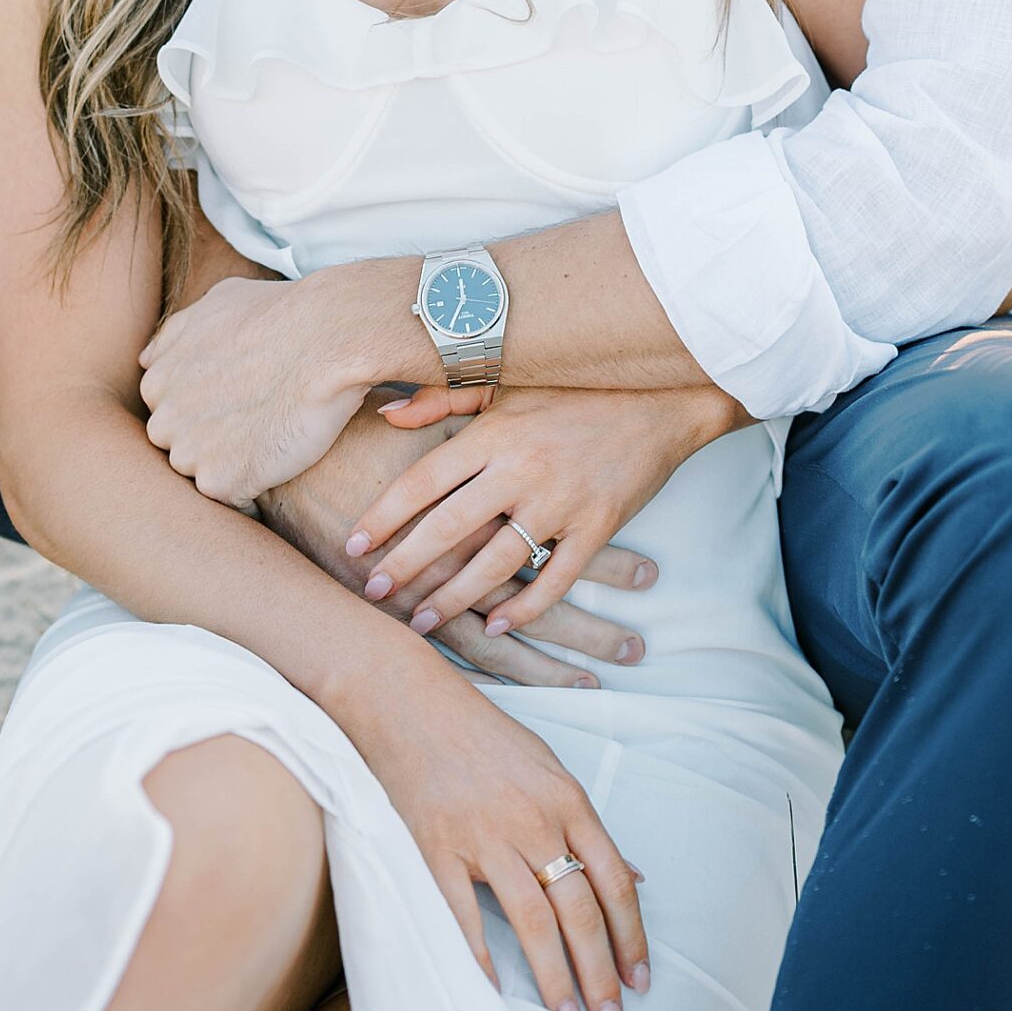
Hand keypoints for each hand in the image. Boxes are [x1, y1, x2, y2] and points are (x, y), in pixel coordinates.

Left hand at [138, 274, 369, 502]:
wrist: (326, 338)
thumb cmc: (281, 314)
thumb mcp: (216, 303)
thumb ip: (174, 335)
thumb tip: (146, 358)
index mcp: (158, 381)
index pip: (170, 411)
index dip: (208, 407)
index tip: (240, 399)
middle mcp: (164, 418)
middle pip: (181, 446)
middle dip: (211, 440)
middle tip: (258, 421)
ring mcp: (190, 453)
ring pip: (202, 474)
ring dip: (230, 465)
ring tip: (270, 439)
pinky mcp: (221, 481)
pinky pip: (231, 499)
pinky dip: (252, 490)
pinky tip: (278, 462)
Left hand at [260, 401, 658, 687]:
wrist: (659, 398)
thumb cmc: (575, 388)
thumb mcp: (508, 384)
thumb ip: (444, 399)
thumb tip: (387, 414)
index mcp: (495, 432)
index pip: (424, 481)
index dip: (383, 517)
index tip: (352, 546)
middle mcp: (523, 468)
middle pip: (449, 527)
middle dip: (405, 566)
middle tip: (372, 594)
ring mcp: (562, 501)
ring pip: (497, 563)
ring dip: (454, 599)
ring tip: (420, 623)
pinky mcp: (598, 526)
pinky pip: (555, 580)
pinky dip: (524, 609)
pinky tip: (494, 626)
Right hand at [349, 662, 648, 1010]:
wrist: (410, 701)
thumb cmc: (482, 734)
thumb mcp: (549, 766)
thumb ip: (586, 825)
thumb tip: (632, 875)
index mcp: (567, 800)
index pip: (613, 880)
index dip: (630, 935)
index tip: (639, 977)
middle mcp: (533, 820)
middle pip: (579, 910)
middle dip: (600, 973)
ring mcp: (484, 835)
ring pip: (533, 921)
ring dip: (554, 978)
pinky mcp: (437, 847)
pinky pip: (463, 915)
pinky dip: (481, 958)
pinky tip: (495, 989)